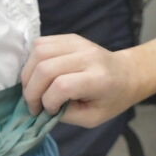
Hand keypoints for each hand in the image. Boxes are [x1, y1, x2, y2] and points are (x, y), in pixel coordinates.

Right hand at [21, 34, 138, 126]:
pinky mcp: (69, 37)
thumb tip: (42, 108)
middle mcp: (87, 56)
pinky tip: (37, 76)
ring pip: (38, 52)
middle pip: (45, 68)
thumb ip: (67, 115)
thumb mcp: (93, 118)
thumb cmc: (112, 99)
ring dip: (28, 75)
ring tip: (33, 90)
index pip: (62, 86)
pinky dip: (32, 62)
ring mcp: (77, 43)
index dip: (48, 102)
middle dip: (31, 91)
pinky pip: (40, 44)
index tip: (50, 112)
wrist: (127, 73)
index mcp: (99, 78)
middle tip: (33, 106)